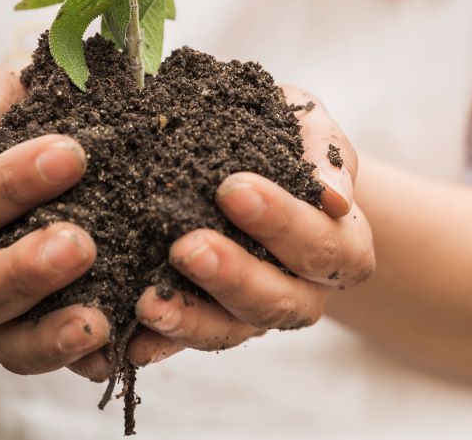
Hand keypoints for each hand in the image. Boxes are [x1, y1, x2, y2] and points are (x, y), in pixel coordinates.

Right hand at [0, 68, 109, 373]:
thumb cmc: (5, 128)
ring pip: (3, 341)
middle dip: (25, 269)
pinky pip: (49, 363)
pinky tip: (117, 348)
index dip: (7, 184)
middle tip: (82, 243)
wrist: (25, 169)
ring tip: (97, 317)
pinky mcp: (31, 340)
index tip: (71, 153)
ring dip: (49, 331)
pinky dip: (80, 362)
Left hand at [78, 85, 374, 372]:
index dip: (282, 221)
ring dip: (190, 319)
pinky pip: (186, 342)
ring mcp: (256, 314)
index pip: (321, 244)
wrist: (258, 162)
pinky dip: (160, 344)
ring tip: (149, 302)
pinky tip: (129, 340)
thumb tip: (333, 197)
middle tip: (187, 247)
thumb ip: (325, 151)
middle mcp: (304, 292)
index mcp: (342, 246)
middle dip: (231, 276)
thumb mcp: (310, 126)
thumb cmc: (288, 139)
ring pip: (232, 330)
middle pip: (278, 300)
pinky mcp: (211, 324)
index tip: (233, 188)